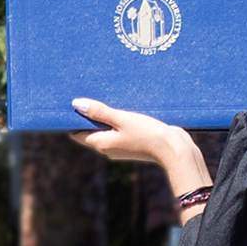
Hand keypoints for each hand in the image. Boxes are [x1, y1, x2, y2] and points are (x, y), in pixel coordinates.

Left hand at [71, 99, 207, 205]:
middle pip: (91, 130)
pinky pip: (118, 130)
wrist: (173, 150)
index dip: (73, 120)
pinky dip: (117, 120)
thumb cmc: (147, 134)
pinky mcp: (132, 143)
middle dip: (89, 115)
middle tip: (89, 95)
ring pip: (105, 129)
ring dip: (105, 116)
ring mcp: (120, 147)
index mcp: (101, 144)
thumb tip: (76, 104)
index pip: (77, 133)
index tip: (73, 104)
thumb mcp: (122, 119)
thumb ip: (99, 112)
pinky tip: (123, 108)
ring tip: (106, 99)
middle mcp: (108, 148)